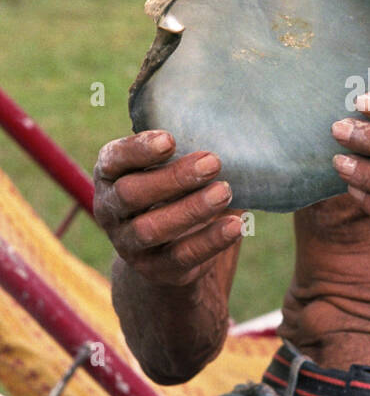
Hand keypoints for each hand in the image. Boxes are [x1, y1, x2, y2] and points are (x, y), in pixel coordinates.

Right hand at [93, 131, 241, 287]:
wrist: (166, 250)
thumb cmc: (173, 189)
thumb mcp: (169, 166)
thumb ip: (183, 148)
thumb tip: (224, 126)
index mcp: (109, 175)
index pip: (113, 160)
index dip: (138, 149)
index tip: (170, 140)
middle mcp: (110, 210)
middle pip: (131, 194)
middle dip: (174, 178)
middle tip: (213, 162)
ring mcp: (128, 243)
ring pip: (151, 229)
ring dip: (191, 209)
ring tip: (225, 192)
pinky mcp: (154, 269)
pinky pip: (180, 257)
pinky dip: (209, 240)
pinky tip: (234, 225)